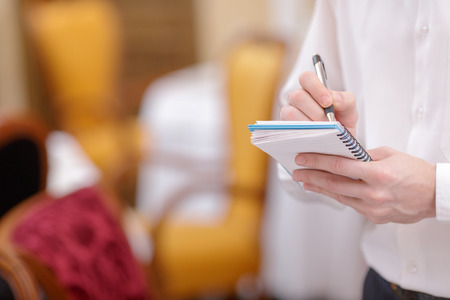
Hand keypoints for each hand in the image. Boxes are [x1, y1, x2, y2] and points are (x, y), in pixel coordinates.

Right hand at [280, 71, 357, 135]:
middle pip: (298, 96)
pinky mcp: (283, 130)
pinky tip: (313, 139)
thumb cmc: (341, 126)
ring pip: (290, 113)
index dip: (316, 88)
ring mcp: (287, 115)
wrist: (336, 147)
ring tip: (322, 132)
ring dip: (308, 123)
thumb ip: (346, 101)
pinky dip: (302, 134)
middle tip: (328, 122)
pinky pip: (287, 129)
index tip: (328, 102)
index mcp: (311, 90)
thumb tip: (335, 98)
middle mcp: (296, 100)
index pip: (306, 78)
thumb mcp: (349, 112)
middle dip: (315, 111)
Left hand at [293, 147, 435, 223]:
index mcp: (378, 174)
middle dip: (311, 176)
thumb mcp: (390, 155)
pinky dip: (337, 196)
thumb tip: (342, 155)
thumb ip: (364, 156)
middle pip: (334, 184)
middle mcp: (374, 193)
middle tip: (296, 171)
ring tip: (304, 181)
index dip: (317, 162)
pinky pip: (350, 204)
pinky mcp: (374, 217)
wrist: (434, 195)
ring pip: (339, 197)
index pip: (339, 166)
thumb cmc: (415, 172)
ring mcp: (373, 208)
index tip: (302, 159)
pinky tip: (326, 190)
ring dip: (319, 188)